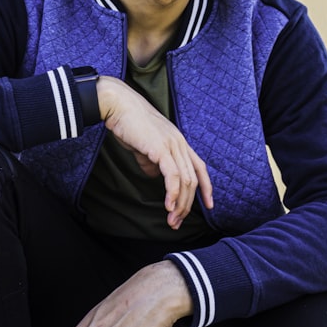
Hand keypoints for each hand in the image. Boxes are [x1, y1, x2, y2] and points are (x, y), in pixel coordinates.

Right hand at [96, 76, 212, 228]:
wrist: (119, 105)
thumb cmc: (128, 123)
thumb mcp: (144, 146)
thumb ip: (152, 161)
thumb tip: (155, 175)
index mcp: (179, 142)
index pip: (200, 167)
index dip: (206, 187)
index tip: (208, 205)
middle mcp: (180, 143)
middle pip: (193, 180)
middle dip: (187, 204)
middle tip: (176, 222)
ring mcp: (172, 145)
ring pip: (185, 181)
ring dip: (180, 204)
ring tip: (172, 219)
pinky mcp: (161, 148)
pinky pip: (173, 176)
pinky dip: (172, 193)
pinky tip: (168, 206)